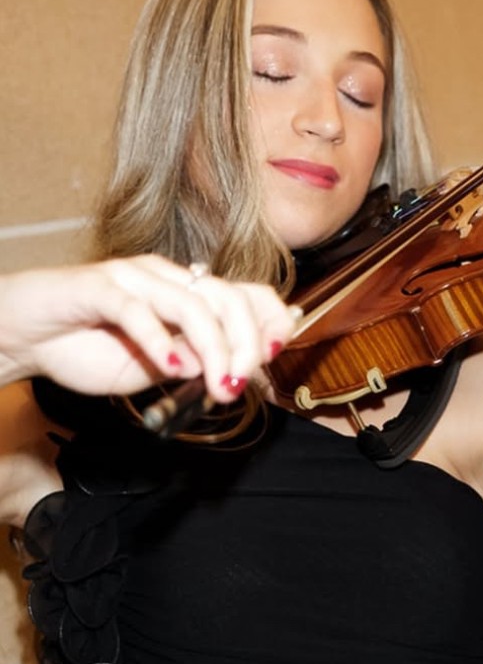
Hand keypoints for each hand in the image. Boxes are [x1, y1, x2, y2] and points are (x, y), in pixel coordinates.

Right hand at [0, 256, 298, 397]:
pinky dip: (161, 340)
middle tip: (240, 385)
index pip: (246, 293)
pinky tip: (173, 368)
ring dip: (214, 349)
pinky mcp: (98, 286)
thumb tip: (234, 374)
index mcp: (186, 293)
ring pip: (192, 304)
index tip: (277, 353)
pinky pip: (137, 309)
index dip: (270, 318)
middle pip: (227, 298)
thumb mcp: (154, 367)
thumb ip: (192, 365)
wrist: (23, 338)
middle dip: (245, 344)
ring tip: (220, 386)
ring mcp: (133, 277)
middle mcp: (166, 277)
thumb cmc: (86, 349)